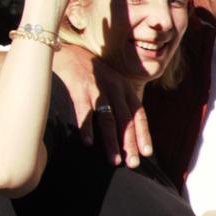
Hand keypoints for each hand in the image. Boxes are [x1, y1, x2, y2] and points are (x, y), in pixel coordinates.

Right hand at [50, 45, 153, 167]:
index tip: (147, 153)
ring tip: (114, 160)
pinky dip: (87, 128)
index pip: (139, 115)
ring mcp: (97, 88)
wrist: (68, 51)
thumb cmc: (91, 73)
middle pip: (126, 120)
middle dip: (130, 143)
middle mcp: (115, 88)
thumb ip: (120, 103)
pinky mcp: (78, 87)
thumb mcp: (111, 84)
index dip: (143, 134)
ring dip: (112, 141)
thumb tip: (126, 131)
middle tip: (133, 164)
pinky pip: (84, 110)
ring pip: (108, 119)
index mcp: (125, 89)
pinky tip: (89, 144)